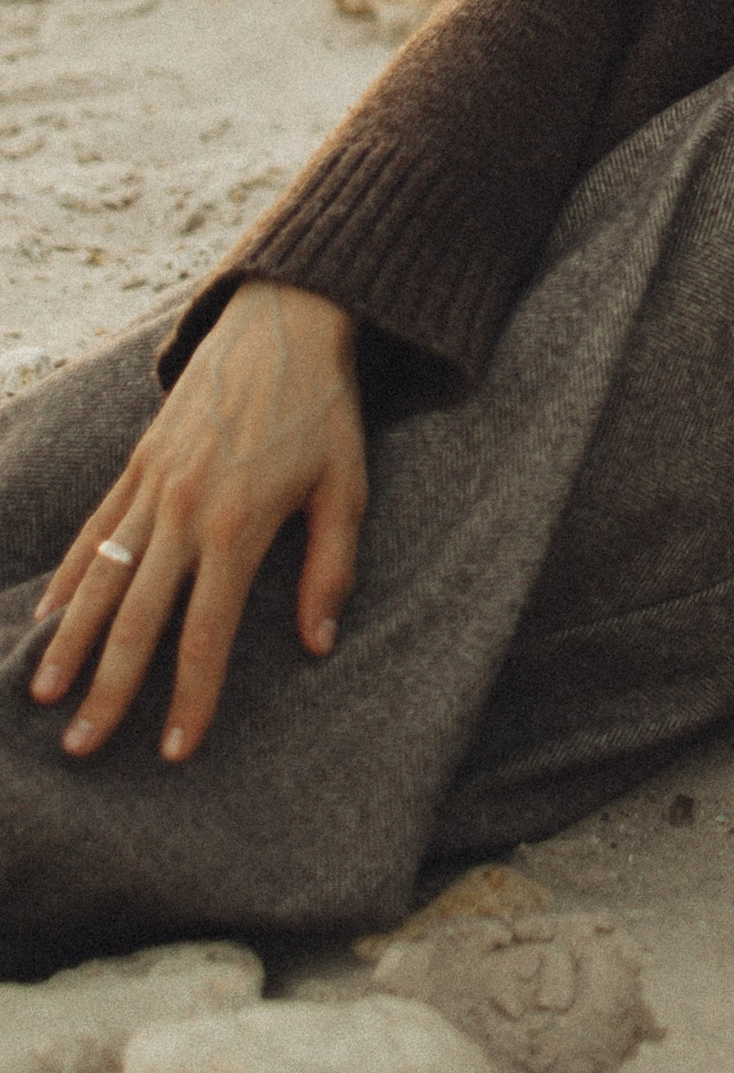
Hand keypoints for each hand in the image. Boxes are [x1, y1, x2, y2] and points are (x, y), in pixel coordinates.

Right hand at [28, 284, 366, 760]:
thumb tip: (318, 645)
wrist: (283, 323)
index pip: (207, 632)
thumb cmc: (324, 411)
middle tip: (83, 749)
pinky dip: (66, 578)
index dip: (191, 695)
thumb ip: (331, 568)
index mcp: (239, 524)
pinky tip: (46, 619)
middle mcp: (184, 510)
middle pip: (137, 618)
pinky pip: (92, 531)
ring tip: (46, 698)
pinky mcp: (135, 463)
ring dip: (72, 643)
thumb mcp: (348, 487)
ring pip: (100, 579)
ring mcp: (151, 485)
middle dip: (111, 690)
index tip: (173, 749)